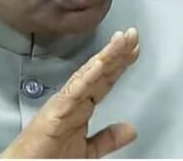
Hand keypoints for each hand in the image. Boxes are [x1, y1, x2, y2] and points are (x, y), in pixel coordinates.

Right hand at [0, 27, 139, 158]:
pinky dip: (87, 77)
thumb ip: (107, 138)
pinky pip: (74, 92)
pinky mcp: (55, 111)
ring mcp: (64, 104)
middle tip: (133, 34)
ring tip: (121, 41)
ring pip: (88, 75)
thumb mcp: (88, 151)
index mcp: (81, 108)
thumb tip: (129, 129)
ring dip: (106, 57)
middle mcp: (73, 101)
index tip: (134, 49)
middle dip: (117, 53)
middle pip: (99, 72)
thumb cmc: (47, 160)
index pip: (104, 81)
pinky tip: (99, 64)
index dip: (120, 64)